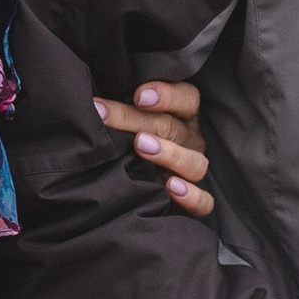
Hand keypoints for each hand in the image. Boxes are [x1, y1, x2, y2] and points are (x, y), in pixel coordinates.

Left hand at [93, 79, 212, 216]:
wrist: (128, 191)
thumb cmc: (125, 146)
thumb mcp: (124, 125)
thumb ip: (119, 112)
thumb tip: (94, 103)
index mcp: (181, 117)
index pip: (187, 98)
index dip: (166, 94)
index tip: (139, 95)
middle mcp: (190, 142)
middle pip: (174, 128)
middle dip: (139, 121)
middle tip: (110, 117)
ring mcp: (193, 171)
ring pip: (194, 162)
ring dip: (169, 153)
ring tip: (141, 147)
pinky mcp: (195, 203)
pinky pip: (204, 201)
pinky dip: (192, 196)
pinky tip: (172, 188)